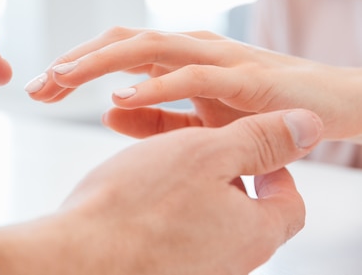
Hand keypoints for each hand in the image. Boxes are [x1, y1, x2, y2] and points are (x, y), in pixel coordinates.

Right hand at [0, 109, 322, 274]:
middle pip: (246, 208)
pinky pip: (176, 232)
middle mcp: (232, 259)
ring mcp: (196, 267)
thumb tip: (307, 126)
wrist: (80, 255)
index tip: (241, 141)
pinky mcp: (163, 267)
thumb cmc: (142, 203)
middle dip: (222, 170)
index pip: (288, 199)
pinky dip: (163, 205)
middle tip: (191, 145)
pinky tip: (133, 188)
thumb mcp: (208, 153)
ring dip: (187, 184)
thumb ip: (259, 140)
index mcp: (255, 231)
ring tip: (153, 161)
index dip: (271, 163)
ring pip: (206, 217)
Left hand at [25, 27, 360, 140]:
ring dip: (101, 62)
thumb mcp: (198, 119)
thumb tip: (108, 113)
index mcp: (176, 59)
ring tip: (62, 78)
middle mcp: (190, 49)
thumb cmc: (261, 111)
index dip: (74, 67)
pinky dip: (154, 86)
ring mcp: (217, 58)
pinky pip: (193, 78)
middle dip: (75, 62)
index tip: (39, 90)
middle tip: (35, 86)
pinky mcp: (246, 79)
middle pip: (120, 43)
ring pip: (148, 48)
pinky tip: (121, 98)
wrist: (333, 106)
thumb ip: (155, 118)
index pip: (114, 54)